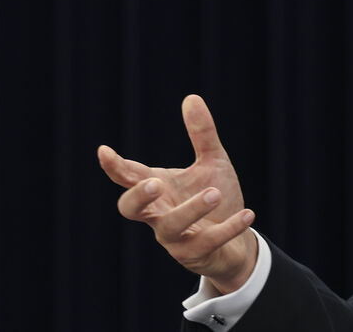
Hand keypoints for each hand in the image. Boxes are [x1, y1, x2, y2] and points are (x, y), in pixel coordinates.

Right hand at [97, 94, 257, 292]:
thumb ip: (201, 134)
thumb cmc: (215, 198)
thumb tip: (191, 97)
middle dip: (138, 196)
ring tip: (214, 193)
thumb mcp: (212, 162)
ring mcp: (175, 237)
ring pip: (170, 226)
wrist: (236, 241)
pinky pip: (208, 242)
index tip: (104, 151)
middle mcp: (159, 213)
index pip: (128, 177)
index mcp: (158, 188)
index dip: (115, 166)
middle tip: (155, 183)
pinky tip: (248, 214)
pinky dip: (228, 227)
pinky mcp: (196, 254)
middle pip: (131, 209)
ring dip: (191, 209)